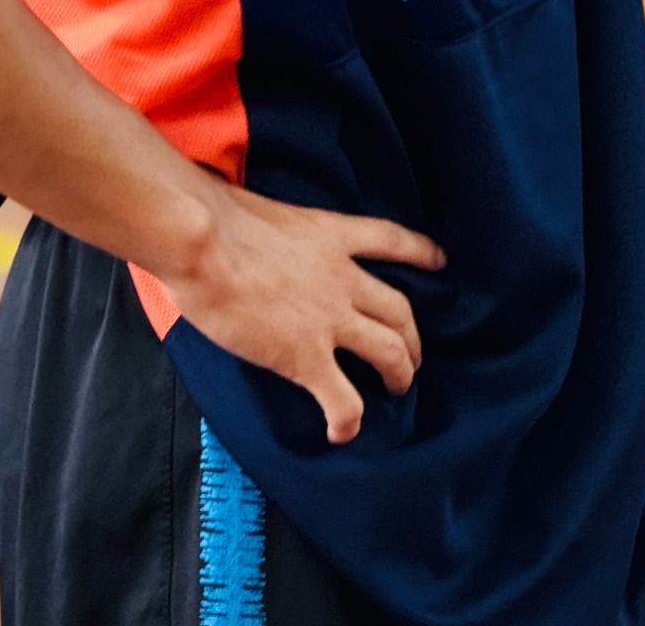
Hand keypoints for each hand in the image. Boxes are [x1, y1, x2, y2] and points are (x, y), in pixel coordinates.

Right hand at [160, 177, 446, 444]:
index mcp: (332, 236)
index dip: (420, 252)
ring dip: (399, 374)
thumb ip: (278, 234)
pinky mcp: (306, 356)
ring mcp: (330, 318)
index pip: (391, 240)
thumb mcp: (265, 211)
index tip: (440, 261)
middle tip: (411, 357)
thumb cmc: (216, 219)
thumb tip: (255, 243)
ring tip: (398, 389)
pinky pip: (344, 399)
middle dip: (412, 338)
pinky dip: (349, 421)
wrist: (204, 242)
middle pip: (400, 310)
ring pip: (389, 352)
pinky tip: (341, 433)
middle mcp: (343, 278)